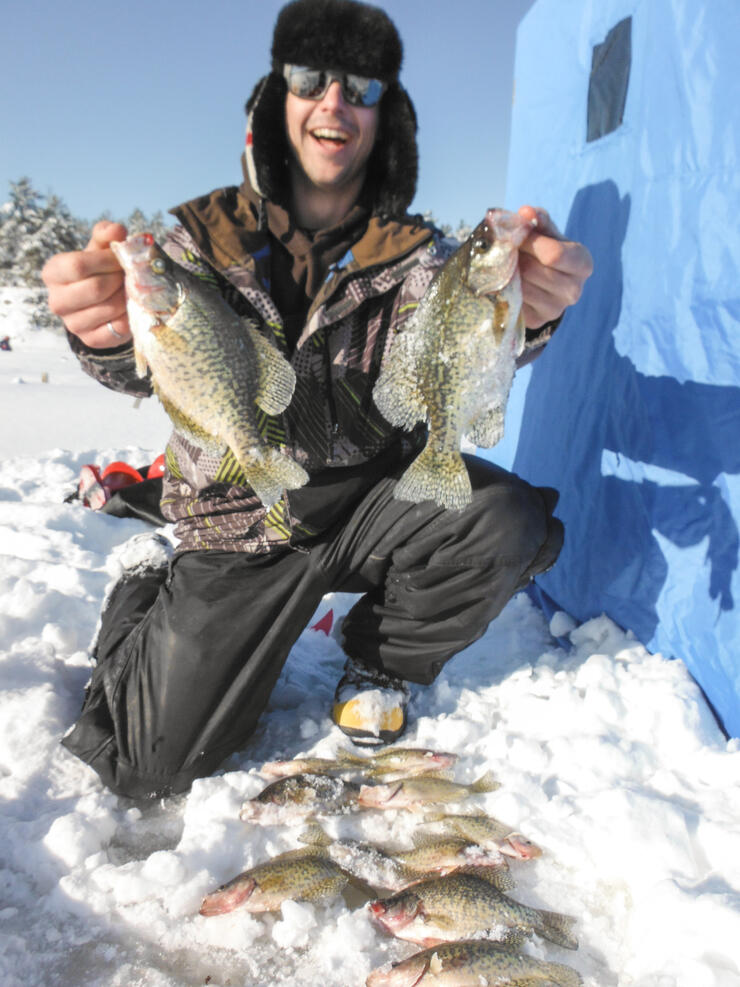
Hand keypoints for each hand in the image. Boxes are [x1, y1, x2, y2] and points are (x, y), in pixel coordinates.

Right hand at [42, 221, 131, 347]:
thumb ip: (106, 235)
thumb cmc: (99, 269)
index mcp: (53, 273)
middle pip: (95, 289)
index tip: (119, 259)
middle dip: (119, 279)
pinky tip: (129, 306)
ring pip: (109, 308)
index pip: (77, 266)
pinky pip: (117, 327)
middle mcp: (56, 301)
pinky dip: (130, 315)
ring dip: (127, 296)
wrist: (103, 301)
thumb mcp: (100, 249)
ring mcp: (72, 324)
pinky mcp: (91, 340)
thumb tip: (117, 230)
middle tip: (128, 276)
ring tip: (130, 289)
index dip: (105, 261)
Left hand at [517, 205, 592, 328]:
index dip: (530, 242)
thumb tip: (525, 212)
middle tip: (509, 250)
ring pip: (522, 286)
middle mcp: (574, 290)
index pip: (554, 254)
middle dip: (517, 257)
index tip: (518, 235)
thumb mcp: (548, 233)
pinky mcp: (537, 320)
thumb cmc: (548, 251)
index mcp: (583, 264)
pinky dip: (506, 288)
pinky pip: (514, 301)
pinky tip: (509, 280)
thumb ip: (538, 220)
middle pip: (534, 270)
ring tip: (510, 264)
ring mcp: (556, 309)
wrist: (546, 284)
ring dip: (509, 273)